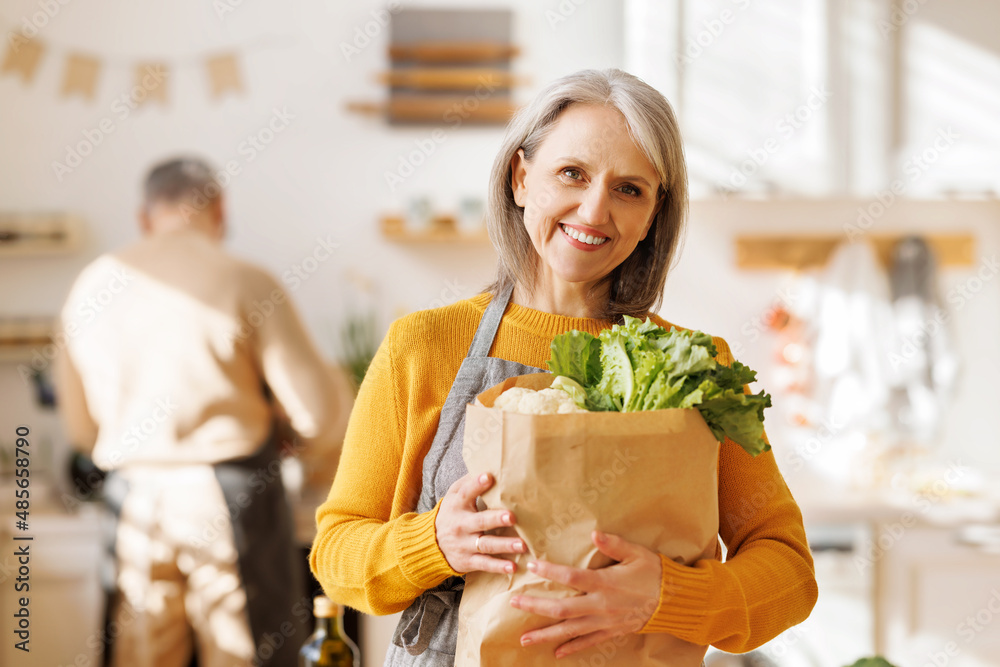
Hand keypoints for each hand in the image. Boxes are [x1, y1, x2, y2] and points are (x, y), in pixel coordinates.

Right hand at [435, 472, 526, 574]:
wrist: (430, 544)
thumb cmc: (451, 513)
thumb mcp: (454, 496)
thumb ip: (468, 483)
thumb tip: (488, 465)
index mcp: (457, 505)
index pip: (466, 493)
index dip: (476, 485)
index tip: (488, 477)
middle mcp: (461, 525)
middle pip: (479, 521)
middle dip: (496, 519)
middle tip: (512, 517)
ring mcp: (464, 544)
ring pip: (485, 544)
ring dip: (504, 545)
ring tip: (522, 544)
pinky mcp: (468, 561)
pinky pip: (484, 564)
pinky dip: (498, 566)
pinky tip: (512, 567)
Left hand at [510, 531, 661, 658]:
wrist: (675, 602)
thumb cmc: (655, 573)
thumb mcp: (637, 553)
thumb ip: (614, 544)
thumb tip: (594, 534)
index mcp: (604, 583)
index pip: (571, 577)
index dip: (549, 571)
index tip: (531, 565)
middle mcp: (601, 605)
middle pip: (562, 608)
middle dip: (536, 606)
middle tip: (514, 603)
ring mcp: (605, 621)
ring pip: (570, 630)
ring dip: (546, 634)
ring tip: (524, 639)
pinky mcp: (612, 631)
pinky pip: (588, 642)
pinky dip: (572, 647)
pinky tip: (557, 652)